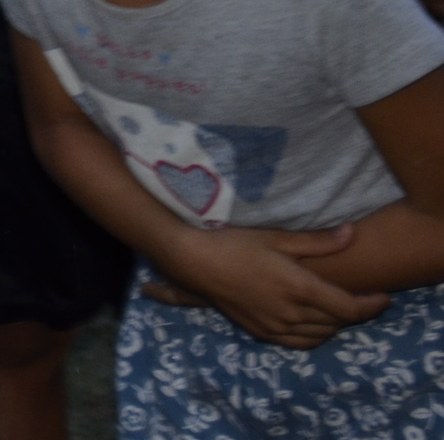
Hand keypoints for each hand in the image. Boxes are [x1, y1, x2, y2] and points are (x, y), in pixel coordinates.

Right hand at [158, 223, 389, 347]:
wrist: (195, 262)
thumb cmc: (234, 243)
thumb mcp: (277, 237)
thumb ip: (317, 241)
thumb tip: (351, 233)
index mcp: (300, 289)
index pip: (350, 308)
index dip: (372, 305)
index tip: (383, 296)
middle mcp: (292, 314)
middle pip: (338, 322)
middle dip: (355, 311)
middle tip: (360, 296)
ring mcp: (276, 327)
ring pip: (321, 335)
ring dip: (335, 324)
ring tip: (338, 308)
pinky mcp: (262, 332)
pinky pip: (299, 343)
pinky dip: (314, 337)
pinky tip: (313, 325)